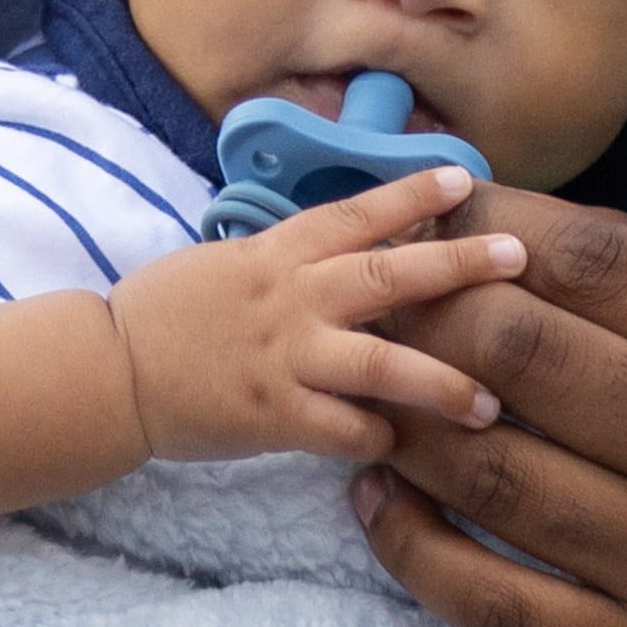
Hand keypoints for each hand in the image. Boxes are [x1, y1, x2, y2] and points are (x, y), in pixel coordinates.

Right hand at [110, 167, 523, 464]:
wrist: (109, 371)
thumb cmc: (173, 312)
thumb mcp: (234, 262)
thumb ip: (299, 256)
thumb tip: (370, 237)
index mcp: (280, 254)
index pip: (355, 213)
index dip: (411, 194)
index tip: (467, 180)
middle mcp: (290, 299)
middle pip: (387, 276)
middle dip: (457, 266)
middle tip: (518, 259)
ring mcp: (282, 358)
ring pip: (378, 365)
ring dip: (440, 383)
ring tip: (489, 403)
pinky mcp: (270, 416)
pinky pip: (340, 430)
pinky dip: (377, 438)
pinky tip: (406, 446)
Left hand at [349, 189, 626, 626]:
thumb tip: (552, 249)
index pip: (606, 262)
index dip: (497, 227)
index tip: (441, 213)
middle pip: (525, 354)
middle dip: (425, 314)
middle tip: (373, 299)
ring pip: (490, 471)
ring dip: (400, 422)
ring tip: (359, 391)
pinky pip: (489, 600)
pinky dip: (410, 546)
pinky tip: (375, 506)